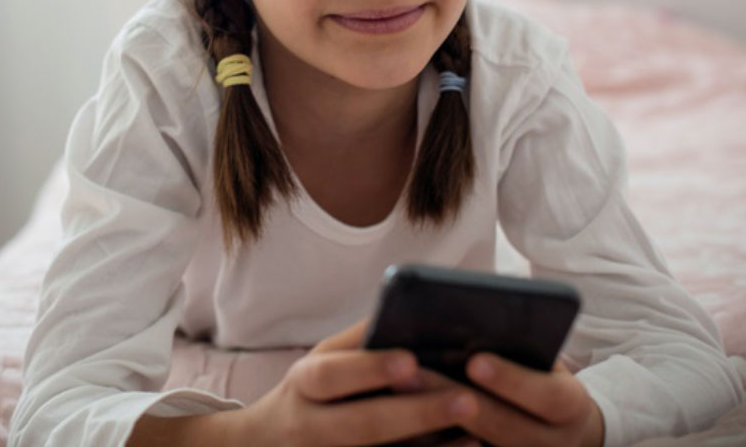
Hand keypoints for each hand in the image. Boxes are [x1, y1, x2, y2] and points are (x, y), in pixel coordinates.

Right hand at [231, 318, 482, 446]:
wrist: (268, 445)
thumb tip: (409, 311)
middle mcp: (311, 427)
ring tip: (477, 433)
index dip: (369, 369)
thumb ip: (359, 341)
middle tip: (466, 399)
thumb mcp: (322, 360)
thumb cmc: (313, 392)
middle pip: (360, 425)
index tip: (411, 360)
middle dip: (414, 414)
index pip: (331, 375)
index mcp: (305, 384)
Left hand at [394, 354, 604, 446]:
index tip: (475, 361)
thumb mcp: (544, 362)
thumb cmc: (541, 378)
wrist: (563, 432)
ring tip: (392, 390)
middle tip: (411, 372)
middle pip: (504, 428)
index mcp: (568, 407)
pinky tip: (396, 418)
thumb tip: (472, 321)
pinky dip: (430, 442)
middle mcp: (552, 443)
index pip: (547, 396)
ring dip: (431, 422)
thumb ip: (519, 348)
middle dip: (454, 399)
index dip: (512, 380)